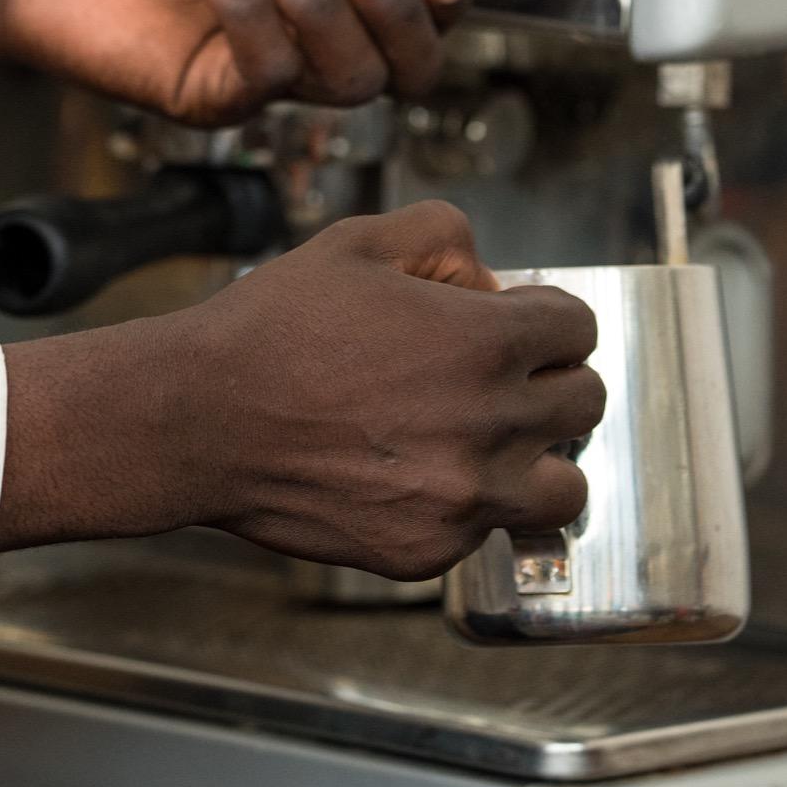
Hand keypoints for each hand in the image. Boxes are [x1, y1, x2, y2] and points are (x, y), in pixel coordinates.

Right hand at [0, 201, 604, 574]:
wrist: (201, 418)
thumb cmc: (274, 325)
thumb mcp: (359, 241)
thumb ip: (444, 236)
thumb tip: (489, 279)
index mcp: (481, 343)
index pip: (578, 329)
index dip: (547, 316)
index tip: (519, 322)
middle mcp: (488, 425)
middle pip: (585, 404)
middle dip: (551, 378)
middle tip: (503, 374)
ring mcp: (462, 498)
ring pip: (565, 486)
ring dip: (539, 457)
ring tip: (490, 439)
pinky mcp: (428, 551)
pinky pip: (488, 530)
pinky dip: (470, 504)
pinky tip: (417, 471)